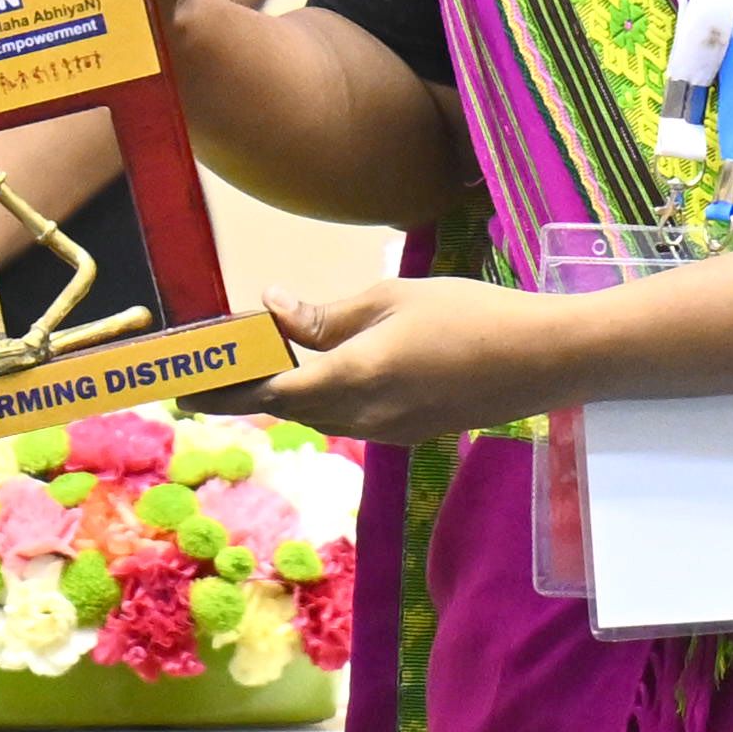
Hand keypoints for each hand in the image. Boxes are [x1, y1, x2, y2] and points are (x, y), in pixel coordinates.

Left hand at [215, 278, 592, 443]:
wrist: (548, 358)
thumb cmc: (471, 315)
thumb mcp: (390, 300)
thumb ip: (327, 315)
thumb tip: (271, 308)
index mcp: (355, 380)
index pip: (269, 391)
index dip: (222, 389)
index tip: (184, 384)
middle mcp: (368, 418)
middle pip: (289, 407)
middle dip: (247, 390)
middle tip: (211, 366)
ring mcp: (393, 431)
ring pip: (320, 413)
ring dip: (286, 391)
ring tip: (257, 361)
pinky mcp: (413, 431)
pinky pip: (352, 415)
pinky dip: (323, 395)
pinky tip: (319, 367)